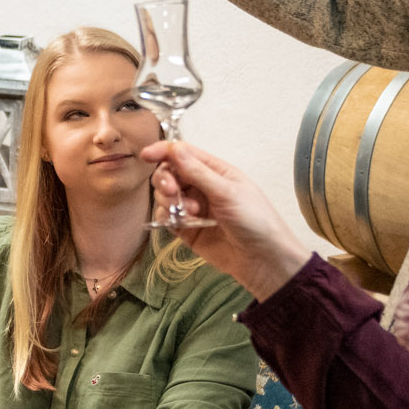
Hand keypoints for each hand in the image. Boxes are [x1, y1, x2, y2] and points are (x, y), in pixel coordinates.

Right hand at [140, 139, 311, 301]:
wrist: (262, 260)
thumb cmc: (255, 220)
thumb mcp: (227, 192)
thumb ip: (198, 172)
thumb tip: (174, 148)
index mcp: (215, 171)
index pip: (183, 154)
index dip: (163, 151)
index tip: (146, 156)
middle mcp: (202, 186)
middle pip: (169, 174)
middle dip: (165, 180)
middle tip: (172, 191)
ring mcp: (193, 208)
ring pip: (165, 196)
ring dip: (170, 202)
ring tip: (189, 213)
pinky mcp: (187, 229)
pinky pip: (166, 218)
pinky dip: (168, 219)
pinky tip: (184, 224)